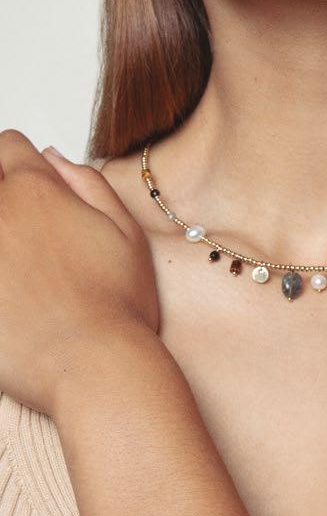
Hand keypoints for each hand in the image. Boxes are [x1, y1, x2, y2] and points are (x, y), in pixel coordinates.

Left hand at [0, 130, 160, 417]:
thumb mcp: (126, 233)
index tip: (26, 190)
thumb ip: (87, 183)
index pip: (8, 146)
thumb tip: (50, 156)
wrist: (94, 369)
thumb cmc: (118, 310)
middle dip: (3, 200)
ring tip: (16, 269)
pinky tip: (7, 299)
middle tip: (21, 238)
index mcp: (36, 189)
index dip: (18, 164)